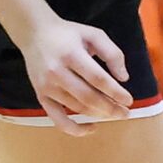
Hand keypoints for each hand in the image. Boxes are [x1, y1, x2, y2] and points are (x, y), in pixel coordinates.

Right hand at [21, 17, 132, 133]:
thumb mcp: (93, 34)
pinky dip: (74, 128)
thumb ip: (112, 53)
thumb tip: (123, 78)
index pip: (97, 78)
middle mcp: (57, 72)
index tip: (128, 100)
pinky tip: (91, 128)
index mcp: (71, 54)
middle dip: (110, 108)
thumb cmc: (68, 34)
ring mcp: (47, 86)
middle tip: (125, 113)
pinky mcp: (41, 96)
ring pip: (77, 107)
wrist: (34, 34)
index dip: (115, 92)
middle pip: (88, 97)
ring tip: (114, 115)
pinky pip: (57, 119)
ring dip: (98, 115)